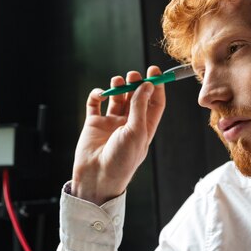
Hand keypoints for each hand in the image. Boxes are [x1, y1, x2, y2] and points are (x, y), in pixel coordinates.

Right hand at [71, 66, 165, 204]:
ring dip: (118, 86)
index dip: (156, 87)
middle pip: (136, 97)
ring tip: (118, 81)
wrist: (96, 178)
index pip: (154, 103)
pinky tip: (101, 93)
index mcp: (145, 128)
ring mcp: (111, 123)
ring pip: (116, 98)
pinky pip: (95, 104)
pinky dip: (97, 94)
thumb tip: (147, 85)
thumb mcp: (136, 132)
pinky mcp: (94, 124)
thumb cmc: (121, 160)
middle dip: (135, 83)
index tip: (154, 71)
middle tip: (133, 75)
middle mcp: (129, 124)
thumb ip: (140, 107)